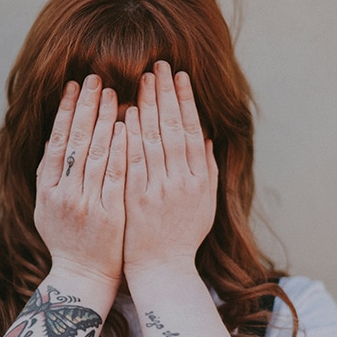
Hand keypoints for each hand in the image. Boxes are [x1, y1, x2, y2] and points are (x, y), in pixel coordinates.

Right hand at [35, 74, 126, 289]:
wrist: (84, 277)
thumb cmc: (67, 241)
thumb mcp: (47, 209)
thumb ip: (49, 176)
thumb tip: (55, 139)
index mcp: (47, 190)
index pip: (57, 141)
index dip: (65, 112)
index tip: (74, 86)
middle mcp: (63, 195)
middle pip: (75, 142)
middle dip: (86, 107)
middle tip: (95, 79)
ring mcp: (86, 205)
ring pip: (96, 154)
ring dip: (104, 120)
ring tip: (113, 93)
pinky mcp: (108, 215)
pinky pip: (115, 176)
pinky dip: (120, 150)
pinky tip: (125, 127)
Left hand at [122, 61, 217, 275]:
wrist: (162, 269)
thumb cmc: (182, 237)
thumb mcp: (204, 204)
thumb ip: (207, 170)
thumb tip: (207, 137)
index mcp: (200, 180)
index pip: (193, 131)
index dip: (187, 102)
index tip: (181, 77)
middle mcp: (182, 182)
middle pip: (175, 129)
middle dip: (167, 95)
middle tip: (160, 66)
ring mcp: (159, 190)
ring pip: (155, 140)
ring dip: (149, 107)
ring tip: (144, 79)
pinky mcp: (137, 199)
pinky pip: (134, 161)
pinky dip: (133, 136)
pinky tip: (129, 113)